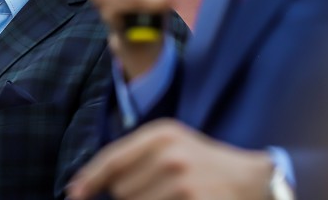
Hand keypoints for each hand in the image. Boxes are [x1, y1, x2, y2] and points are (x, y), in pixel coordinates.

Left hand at [67, 119, 272, 199]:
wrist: (252, 179)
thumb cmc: (202, 164)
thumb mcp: (170, 145)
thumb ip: (132, 158)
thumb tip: (83, 186)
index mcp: (162, 134)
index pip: (113, 159)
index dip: (89, 180)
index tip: (74, 195)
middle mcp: (171, 154)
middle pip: (121, 190)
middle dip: (130, 196)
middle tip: (159, 191)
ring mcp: (184, 182)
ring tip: (172, 198)